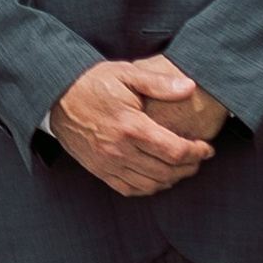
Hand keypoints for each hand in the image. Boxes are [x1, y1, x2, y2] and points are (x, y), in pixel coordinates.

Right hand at [52, 58, 216, 198]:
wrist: (56, 95)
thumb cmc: (93, 82)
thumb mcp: (126, 73)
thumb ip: (159, 83)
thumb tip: (190, 87)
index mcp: (131, 126)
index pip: (175, 151)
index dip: (197, 152)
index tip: (207, 148)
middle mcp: (119, 149)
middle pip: (166, 171)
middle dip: (190, 167)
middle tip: (199, 158)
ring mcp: (107, 163)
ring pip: (150, 184)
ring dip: (172, 180)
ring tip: (182, 168)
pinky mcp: (98, 170)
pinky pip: (129, 189)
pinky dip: (148, 188)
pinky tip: (158, 178)